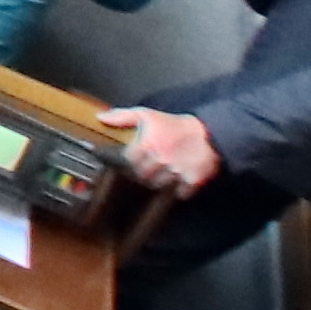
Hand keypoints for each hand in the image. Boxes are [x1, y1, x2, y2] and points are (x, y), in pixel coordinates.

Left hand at [101, 104, 219, 194]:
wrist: (209, 132)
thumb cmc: (175, 124)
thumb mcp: (147, 115)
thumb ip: (121, 116)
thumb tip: (101, 118)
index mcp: (147, 144)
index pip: (128, 161)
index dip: (131, 160)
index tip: (135, 159)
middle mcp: (160, 159)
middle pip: (142, 176)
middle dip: (144, 172)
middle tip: (150, 167)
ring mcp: (176, 172)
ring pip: (158, 186)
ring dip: (160, 182)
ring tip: (164, 173)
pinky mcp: (192, 180)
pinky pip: (179, 194)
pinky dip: (178, 190)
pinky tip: (178, 182)